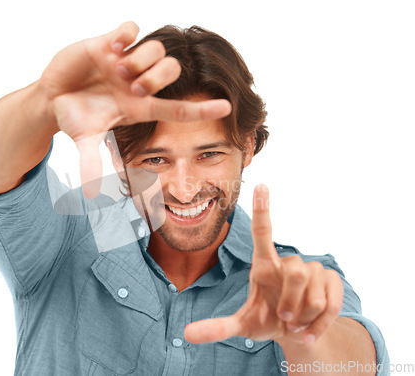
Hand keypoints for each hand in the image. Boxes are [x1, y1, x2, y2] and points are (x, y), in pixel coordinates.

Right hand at [38, 22, 231, 196]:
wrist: (54, 97)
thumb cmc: (75, 118)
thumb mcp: (84, 138)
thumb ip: (91, 160)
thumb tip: (91, 191)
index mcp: (140, 107)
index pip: (179, 109)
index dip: (203, 109)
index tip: (227, 107)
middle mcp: (139, 83)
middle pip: (172, 71)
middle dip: (157, 79)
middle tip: (132, 88)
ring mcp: (125, 61)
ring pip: (157, 49)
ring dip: (141, 60)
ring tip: (116, 69)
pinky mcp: (109, 43)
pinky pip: (131, 28)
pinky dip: (127, 34)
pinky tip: (113, 46)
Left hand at [184, 184, 342, 344]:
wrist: (297, 335)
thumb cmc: (267, 321)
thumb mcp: (243, 327)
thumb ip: (217, 328)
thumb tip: (187, 333)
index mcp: (264, 265)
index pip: (262, 232)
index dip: (262, 209)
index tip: (260, 185)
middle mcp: (288, 262)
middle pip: (295, 273)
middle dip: (290, 303)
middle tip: (284, 318)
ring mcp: (313, 270)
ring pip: (313, 291)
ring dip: (304, 315)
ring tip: (296, 322)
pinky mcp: (332, 281)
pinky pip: (330, 303)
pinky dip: (320, 324)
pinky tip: (310, 331)